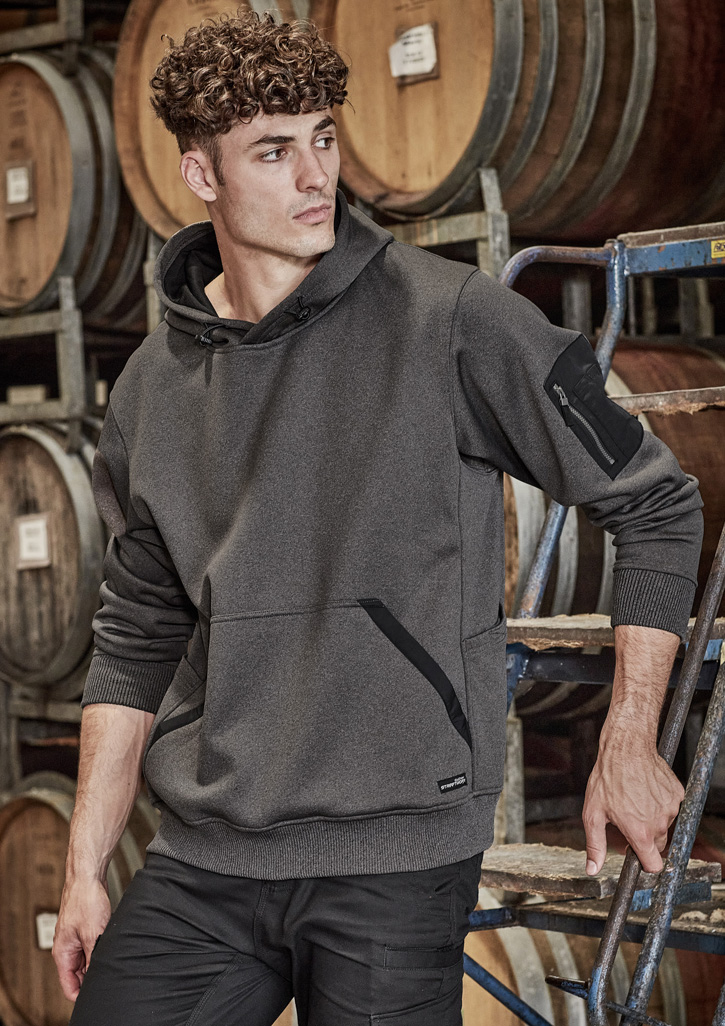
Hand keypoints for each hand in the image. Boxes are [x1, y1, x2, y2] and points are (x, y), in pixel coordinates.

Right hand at [52, 877, 110, 1000]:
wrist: (88, 876)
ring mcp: (76, 938)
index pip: (69, 985)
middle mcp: (67, 948)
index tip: (97, 992)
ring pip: (87, 960)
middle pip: (79, 974)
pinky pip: (93, 947)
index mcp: (63, 952)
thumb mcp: (92, 934)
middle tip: (110, 971)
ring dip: (98, 960)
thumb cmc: (85, 900)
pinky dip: (101, 948)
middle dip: (93, 976)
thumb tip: (96, 977)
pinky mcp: (86, 929)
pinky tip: (110, 943)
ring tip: (110, 954)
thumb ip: (93, 959)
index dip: (82, 994)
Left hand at [582, 723, 684, 875]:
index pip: (653, 865)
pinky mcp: (677, 794)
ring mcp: (671, 808)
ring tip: (634, 797)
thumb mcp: (593, 813)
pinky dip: (660, 802)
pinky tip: (645, 789)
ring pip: (664, 823)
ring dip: (652, 817)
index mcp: (640, 832)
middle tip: (628, 817)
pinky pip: (670, 806)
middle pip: (658, 845)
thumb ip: (595, 844)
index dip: (644, 862)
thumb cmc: (607, 778)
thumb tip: (592, 869)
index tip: (635, 851)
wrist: (626, 748)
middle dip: (645, 836)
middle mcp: (659, 823)